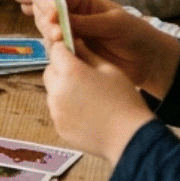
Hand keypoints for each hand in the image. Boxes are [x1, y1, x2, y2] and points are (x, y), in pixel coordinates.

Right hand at [29, 0, 179, 96]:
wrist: (147, 61)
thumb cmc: (135, 35)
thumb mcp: (113, 23)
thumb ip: (84, 21)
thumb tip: (54, 17)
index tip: (51, 15)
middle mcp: (72, 11)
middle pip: (45, 5)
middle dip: (45, 15)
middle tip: (55, 31)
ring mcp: (69, 30)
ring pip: (45, 24)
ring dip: (47, 31)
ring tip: (58, 39)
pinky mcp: (69, 49)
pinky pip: (52, 45)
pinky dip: (52, 47)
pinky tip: (60, 49)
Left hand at [42, 41, 155, 163]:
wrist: (129, 138)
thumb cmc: (124, 101)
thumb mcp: (109, 69)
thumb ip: (88, 54)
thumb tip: (75, 42)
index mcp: (71, 72)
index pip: (56, 50)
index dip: (64, 48)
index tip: (73, 51)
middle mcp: (57, 91)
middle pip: (50, 71)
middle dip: (61, 69)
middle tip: (82, 74)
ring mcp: (56, 111)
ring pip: (52, 92)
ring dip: (63, 89)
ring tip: (87, 96)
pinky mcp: (59, 127)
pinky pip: (57, 110)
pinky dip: (66, 108)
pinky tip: (87, 112)